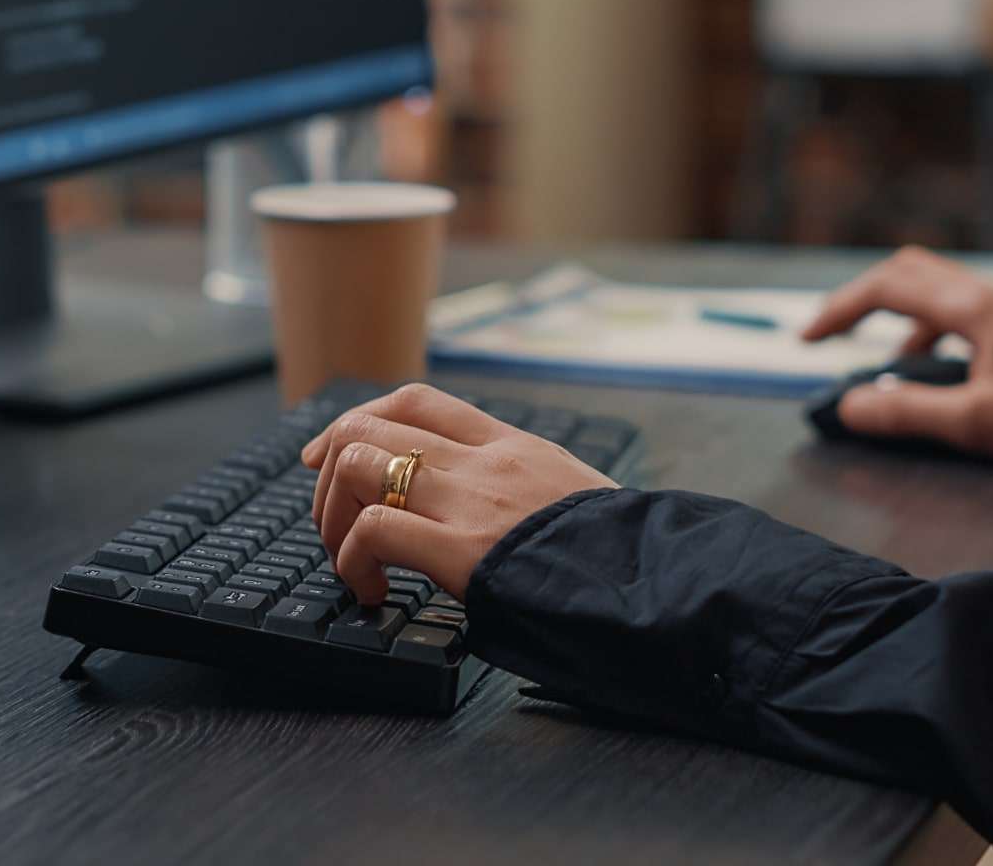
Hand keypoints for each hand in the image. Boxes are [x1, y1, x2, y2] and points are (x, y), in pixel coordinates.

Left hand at [300, 384, 618, 605]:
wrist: (664, 584)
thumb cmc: (627, 558)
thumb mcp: (574, 497)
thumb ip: (527, 491)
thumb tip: (495, 513)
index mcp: (514, 446)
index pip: (418, 402)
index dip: (359, 421)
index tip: (329, 453)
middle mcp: (486, 462)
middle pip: (368, 427)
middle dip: (328, 470)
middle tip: (330, 520)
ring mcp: (473, 501)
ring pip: (358, 466)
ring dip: (332, 517)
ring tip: (351, 560)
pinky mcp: (464, 552)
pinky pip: (374, 532)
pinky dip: (353, 560)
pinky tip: (373, 591)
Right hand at [802, 247, 992, 458]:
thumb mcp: (974, 421)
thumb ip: (906, 413)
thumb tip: (848, 406)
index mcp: (969, 308)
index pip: (885, 288)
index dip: (838, 309)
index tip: (809, 339)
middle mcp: (985, 296)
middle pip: (908, 270)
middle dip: (863, 298)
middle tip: (837, 331)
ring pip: (935, 289)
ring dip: (899, 316)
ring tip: (894, 363)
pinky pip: (960, 309)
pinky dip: (931, 329)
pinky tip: (942, 371)